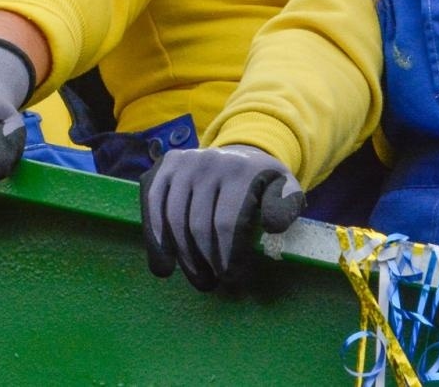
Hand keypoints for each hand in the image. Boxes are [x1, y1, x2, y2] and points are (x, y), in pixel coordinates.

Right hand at [140, 144, 303, 290]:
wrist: (238, 154)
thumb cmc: (261, 182)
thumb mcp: (284, 187)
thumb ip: (286, 205)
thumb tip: (273, 226)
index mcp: (240, 169)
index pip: (227, 221)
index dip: (229, 255)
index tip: (233, 279)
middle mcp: (208, 161)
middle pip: (198, 223)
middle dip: (206, 260)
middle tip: (212, 284)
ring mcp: (182, 162)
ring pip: (174, 219)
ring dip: (184, 257)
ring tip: (197, 278)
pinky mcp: (163, 167)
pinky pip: (153, 207)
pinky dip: (156, 240)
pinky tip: (164, 267)